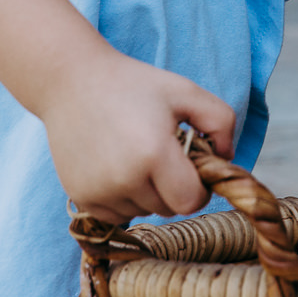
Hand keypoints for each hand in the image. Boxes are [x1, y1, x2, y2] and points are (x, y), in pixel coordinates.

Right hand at [36, 53, 236, 223]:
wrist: (70, 80)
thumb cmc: (133, 84)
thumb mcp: (185, 91)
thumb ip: (221, 121)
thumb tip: (227, 158)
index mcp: (153, 154)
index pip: (192, 201)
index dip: (199, 187)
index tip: (191, 166)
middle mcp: (124, 179)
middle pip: (168, 208)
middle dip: (172, 187)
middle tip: (160, 152)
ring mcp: (98, 191)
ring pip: (142, 212)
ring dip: (147, 193)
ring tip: (135, 155)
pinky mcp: (80, 197)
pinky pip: (116, 215)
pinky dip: (123, 198)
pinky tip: (116, 166)